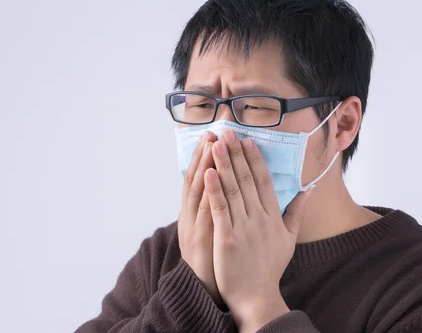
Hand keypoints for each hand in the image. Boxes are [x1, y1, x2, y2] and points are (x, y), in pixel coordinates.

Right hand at [177, 131, 223, 306]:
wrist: (206, 290)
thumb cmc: (214, 260)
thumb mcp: (213, 231)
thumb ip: (220, 210)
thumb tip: (229, 190)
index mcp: (197, 212)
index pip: (202, 178)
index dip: (206, 156)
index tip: (214, 136)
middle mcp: (192, 215)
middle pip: (199, 178)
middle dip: (206, 154)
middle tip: (213, 131)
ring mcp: (195, 224)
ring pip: (198, 190)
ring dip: (205, 165)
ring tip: (211, 144)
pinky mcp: (202, 236)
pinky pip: (205, 210)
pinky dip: (207, 192)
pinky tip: (211, 174)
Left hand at [204, 129, 311, 330]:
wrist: (257, 296)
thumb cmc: (270, 267)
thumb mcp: (289, 238)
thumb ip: (297, 212)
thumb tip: (308, 190)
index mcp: (273, 216)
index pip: (264, 181)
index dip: (255, 160)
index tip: (248, 141)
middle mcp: (260, 218)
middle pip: (248, 180)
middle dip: (236, 154)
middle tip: (228, 132)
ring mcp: (244, 227)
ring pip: (233, 189)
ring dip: (224, 164)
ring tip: (216, 144)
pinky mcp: (228, 238)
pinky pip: (220, 209)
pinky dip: (214, 189)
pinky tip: (208, 172)